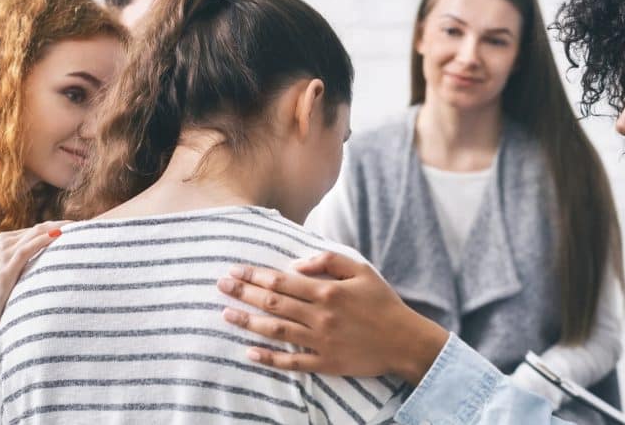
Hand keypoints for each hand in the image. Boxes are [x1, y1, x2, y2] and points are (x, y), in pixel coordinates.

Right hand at [0, 221, 67, 402]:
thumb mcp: (16, 278)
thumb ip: (32, 268)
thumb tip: (60, 268)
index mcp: (8, 243)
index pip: (40, 229)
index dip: (62, 226)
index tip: (85, 227)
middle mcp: (5, 244)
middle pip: (41, 228)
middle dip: (66, 224)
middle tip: (89, 225)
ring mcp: (3, 254)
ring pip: (36, 234)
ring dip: (59, 229)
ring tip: (82, 228)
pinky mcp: (4, 268)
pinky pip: (27, 248)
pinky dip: (45, 240)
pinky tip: (60, 236)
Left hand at [217, 251, 448, 384]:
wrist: (404, 341)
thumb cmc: (383, 302)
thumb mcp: (362, 270)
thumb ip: (329, 260)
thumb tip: (296, 264)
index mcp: (327, 291)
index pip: (282, 282)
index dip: (255, 276)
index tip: (235, 270)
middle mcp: (320, 316)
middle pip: (273, 304)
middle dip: (243, 294)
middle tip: (221, 286)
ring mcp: (320, 342)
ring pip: (276, 331)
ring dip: (248, 323)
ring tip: (225, 315)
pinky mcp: (325, 363)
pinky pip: (291, 362)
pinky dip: (269, 358)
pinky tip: (249, 352)